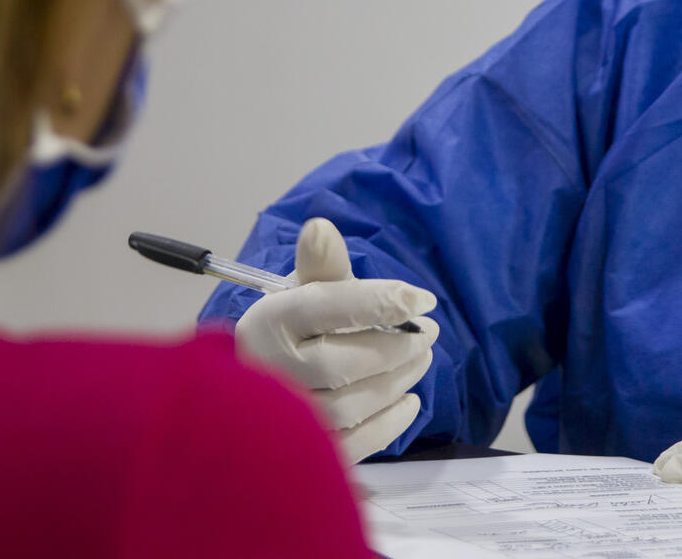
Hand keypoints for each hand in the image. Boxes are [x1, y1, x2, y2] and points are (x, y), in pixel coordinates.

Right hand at [234, 217, 438, 463]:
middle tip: (429, 333)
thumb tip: (321, 227)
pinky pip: (352, 444)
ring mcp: (281, 419)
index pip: (325, 306)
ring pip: (349, 406)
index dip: (380, 300)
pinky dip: (389, 422)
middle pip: (340, 362)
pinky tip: (409, 401)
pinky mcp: (300, 454)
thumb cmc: (288, 335)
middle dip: (396, 346)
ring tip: (421, 359)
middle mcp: (268, 372)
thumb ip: (321, 266)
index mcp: (267, 322)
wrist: (251, 394)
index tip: (424, 300)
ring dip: (398, 380)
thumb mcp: (301, 293)